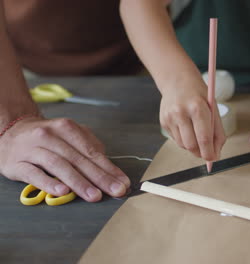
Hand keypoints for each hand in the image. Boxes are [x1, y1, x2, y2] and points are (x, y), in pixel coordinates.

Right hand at [0, 117, 129, 201]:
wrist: (9, 133)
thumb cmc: (46, 138)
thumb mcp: (68, 135)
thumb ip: (89, 146)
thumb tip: (108, 165)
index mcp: (66, 128)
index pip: (91, 151)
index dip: (109, 168)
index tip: (123, 182)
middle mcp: (50, 136)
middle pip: (78, 159)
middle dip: (99, 177)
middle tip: (115, 191)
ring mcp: (32, 149)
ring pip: (59, 165)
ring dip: (79, 182)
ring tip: (94, 195)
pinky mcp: (17, 163)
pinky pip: (34, 174)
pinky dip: (49, 182)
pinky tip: (62, 191)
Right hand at [159, 76, 225, 160]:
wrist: (177, 80)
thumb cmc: (198, 94)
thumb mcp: (213, 107)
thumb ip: (217, 131)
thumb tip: (216, 153)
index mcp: (197, 107)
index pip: (204, 137)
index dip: (209, 152)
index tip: (214, 158)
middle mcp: (181, 113)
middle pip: (191, 145)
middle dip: (201, 153)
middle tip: (207, 152)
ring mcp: (170, 118)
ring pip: (183, 145)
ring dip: (193, 146)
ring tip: (197, 134)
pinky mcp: (163, 122)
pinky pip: (176, 140)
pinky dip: (185, 139)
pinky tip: (187, 128)